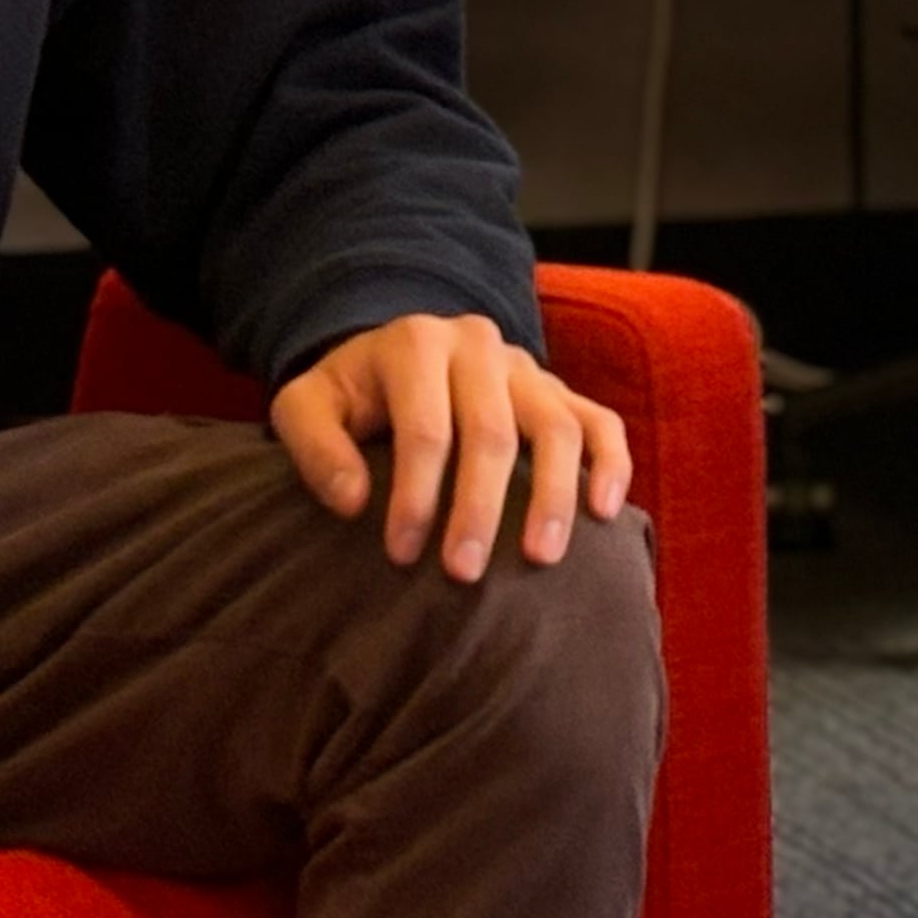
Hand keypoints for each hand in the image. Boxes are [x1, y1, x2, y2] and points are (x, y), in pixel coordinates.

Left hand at [269, 312, 630, 580]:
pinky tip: (604, 514)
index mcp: (416, 343)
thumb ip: (315, 447)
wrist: (398, 359)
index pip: (424, 426)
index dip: (415, 494)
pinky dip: (611, 465)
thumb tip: (353, 501)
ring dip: (553, 495)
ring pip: (557, 426)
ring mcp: (527, 368)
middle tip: (463, 573)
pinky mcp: (561, 392)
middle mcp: (478, 346)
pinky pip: (601, 422)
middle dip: (479, 506)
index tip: (401, 554)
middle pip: (492, 430)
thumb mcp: (306, 407)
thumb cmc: (350, 397)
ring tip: (540, 559)